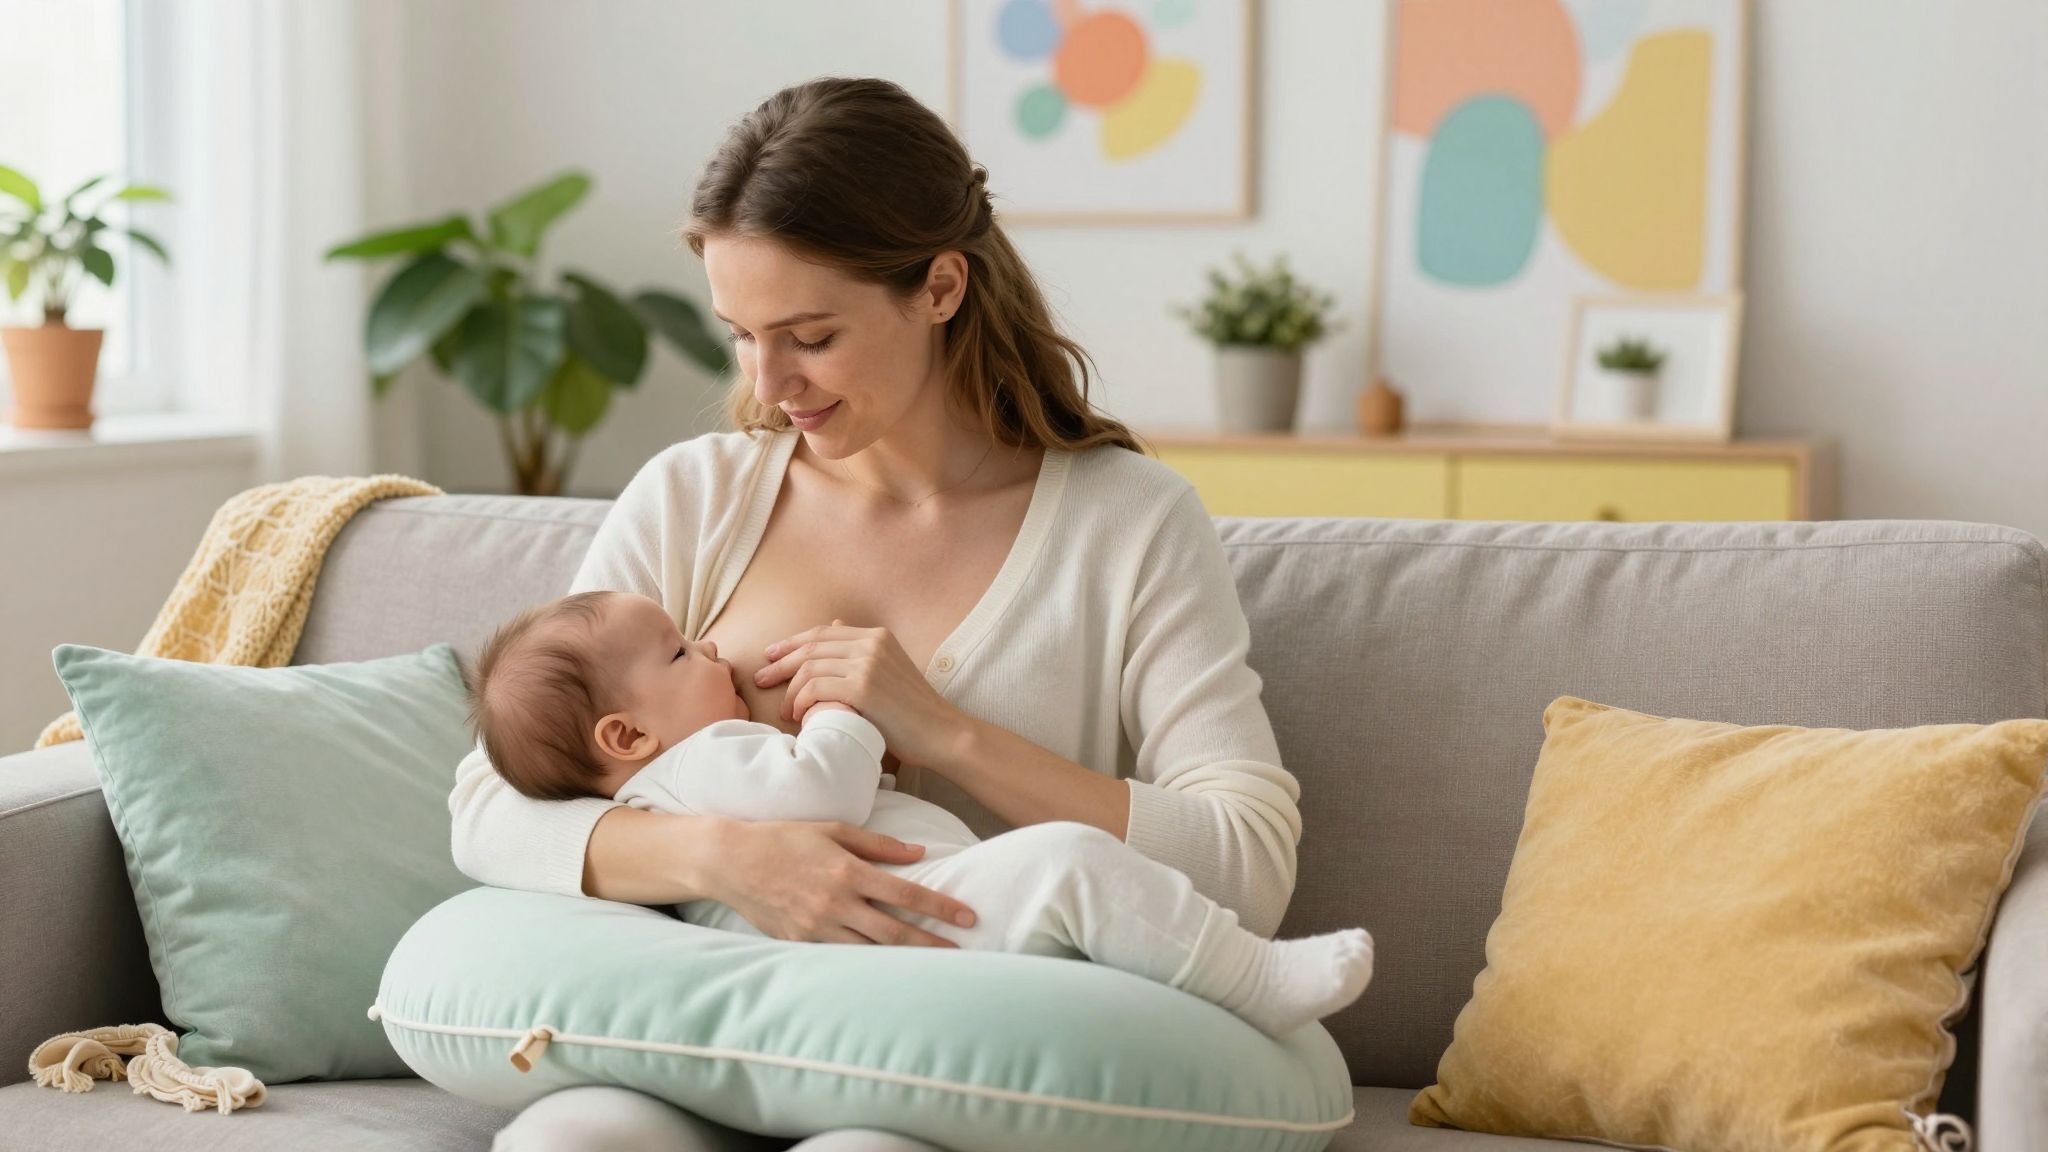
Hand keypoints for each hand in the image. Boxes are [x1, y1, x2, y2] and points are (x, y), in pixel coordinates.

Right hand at [710, 818, 975, 946]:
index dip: (941, 907)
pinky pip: (840, 957)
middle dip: (932, 944)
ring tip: (932, 967)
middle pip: (894, 932)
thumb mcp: (832, 829)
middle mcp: (834, 904)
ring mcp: (815, 927)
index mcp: (847, 871)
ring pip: (869, 952)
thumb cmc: (784, 838)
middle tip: (962, 953)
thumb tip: (918, 852)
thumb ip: (878, 844)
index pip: (906, 894)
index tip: (967, 917)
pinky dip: (865, 962)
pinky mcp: (799, 943)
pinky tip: (887, 969)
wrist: (730, 861)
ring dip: (903, 960)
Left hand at [756, 620, 970, 767]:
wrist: (941, 733)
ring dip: (790, 691)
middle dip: (780, 663)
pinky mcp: (863, 687)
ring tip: (785, 711)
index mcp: (878, 635)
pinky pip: (815, 688)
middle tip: (760, 678)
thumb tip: (834, 624)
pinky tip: (799, 717)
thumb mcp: (887, 670)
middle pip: (811, 647)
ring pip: (809, 669)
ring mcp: (868, 663)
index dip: (791, 643)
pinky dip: (801, 703)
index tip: (770, 655)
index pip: (822, 633)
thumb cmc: (913, 711)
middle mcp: (872, 643)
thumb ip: (861, 650)